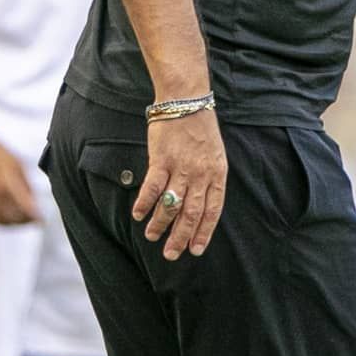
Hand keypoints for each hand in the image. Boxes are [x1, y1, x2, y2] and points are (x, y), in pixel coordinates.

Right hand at [0, 130, 38, 224]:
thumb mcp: (17, 165)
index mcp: (7, 184)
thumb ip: (26, 186)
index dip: (34, 217)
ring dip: (8, 223)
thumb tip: (33, 203)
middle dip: (23, 221)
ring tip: (16, 220)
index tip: (40, 220)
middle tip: (29, 220)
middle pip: (11, 219)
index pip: (25, 209)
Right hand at [135, 108, 226, 259]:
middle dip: (181, 237)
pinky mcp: (162, 159)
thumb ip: (208, 180)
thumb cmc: (200, 129)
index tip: (195, 250)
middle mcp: (200, 175)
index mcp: (217, 174)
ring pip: (171, 205)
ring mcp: (181, 167)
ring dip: (160, 224)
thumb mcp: (215, 155)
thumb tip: (198, 206)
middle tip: (171, 254)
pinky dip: (145, 203)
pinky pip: (153, 187)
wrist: (186, 101)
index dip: (203, 232)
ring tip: (152, 237)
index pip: (212, 211)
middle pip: (191, 214)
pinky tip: (139, 214)